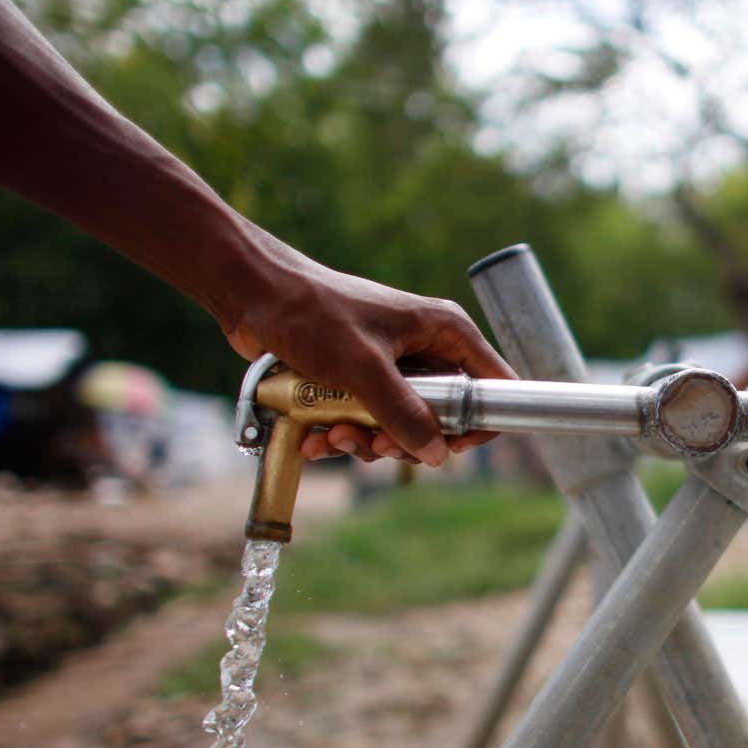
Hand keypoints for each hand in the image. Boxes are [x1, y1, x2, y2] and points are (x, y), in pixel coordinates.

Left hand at [223, 254, 514, 466]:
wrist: (252, 293)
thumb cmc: (311, 313)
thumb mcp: (363, 367)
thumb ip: (404, 412)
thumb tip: (437, 455)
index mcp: (444, 331)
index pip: (494, 384)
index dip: (481, 422)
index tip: (450, 447)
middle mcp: (424, 348)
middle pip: (443, 416)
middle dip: (408, 440)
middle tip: (378, 445)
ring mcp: (391, 366)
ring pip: (400, 425)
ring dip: (367, 442)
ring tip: (333, 435)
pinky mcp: (359, 380)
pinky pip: (365, 422)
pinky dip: (341, 436)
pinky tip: (314, 439)